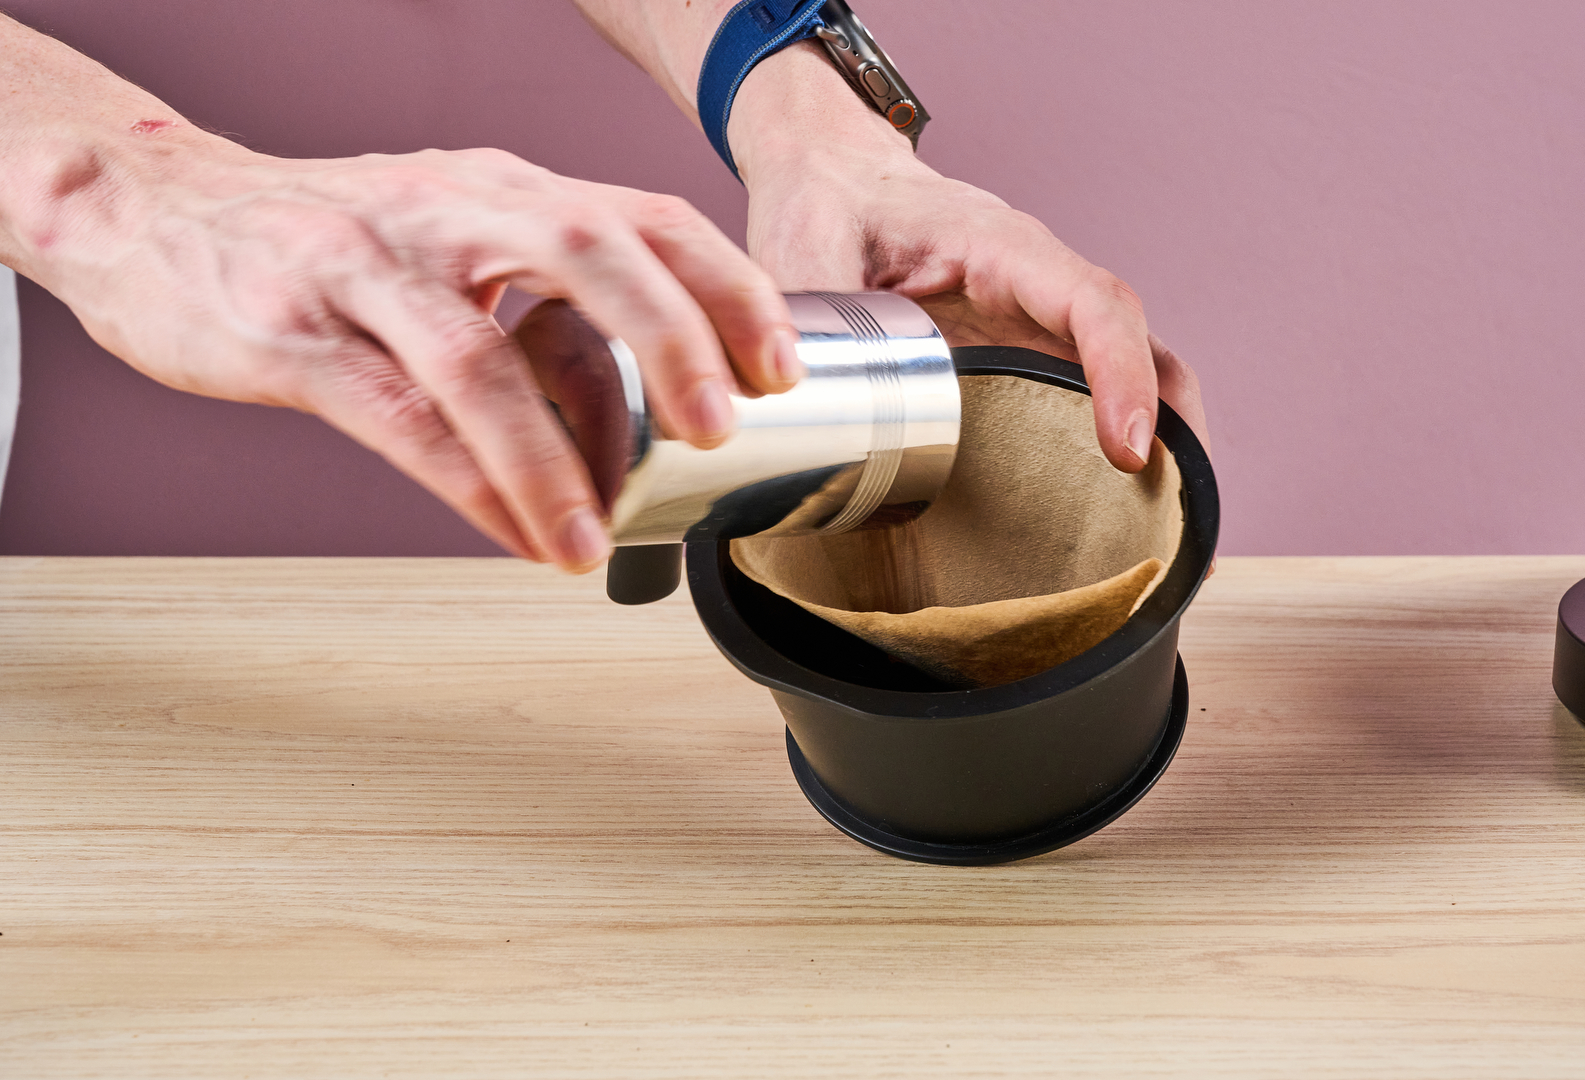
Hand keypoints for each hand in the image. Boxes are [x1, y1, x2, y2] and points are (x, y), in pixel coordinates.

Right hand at [10, 129, 800, 570]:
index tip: (782, 365)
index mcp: (502, 188)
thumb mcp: (450, 228)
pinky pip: (397, 419)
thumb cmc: (325, 235)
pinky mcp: (295, 335)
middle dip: (672, 339)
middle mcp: (446, 211)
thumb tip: (658, 377)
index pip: (643, 216)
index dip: (726, 287)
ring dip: (553, 458)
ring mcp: (366, 269)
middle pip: (588, 251)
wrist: (148, 211)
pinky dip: (468, 488)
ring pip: (480, 358)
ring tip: (600, 538)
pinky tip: (516, 536)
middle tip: (720, 428)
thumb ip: (545, 284)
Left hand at [729, 52, 1209, 472]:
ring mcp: (1041, 314)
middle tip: (1165, 518)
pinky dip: (1121, 438)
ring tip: (1162, 531)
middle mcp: (1040, 279)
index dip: (1122, 376)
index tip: (1129, 450)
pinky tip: (1114, 508)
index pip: (1092, 305)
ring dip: (1160, 438)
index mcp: (999, 246)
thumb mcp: (802, 251)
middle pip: (1139, 343)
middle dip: (1170, 425)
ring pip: (1134, 367)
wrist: (834, 175)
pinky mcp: (1028, 345)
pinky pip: (1095, 387)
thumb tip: (803, 407)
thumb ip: (809, 325)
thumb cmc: (827, 203)